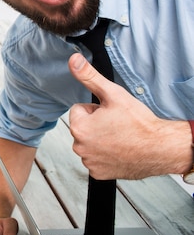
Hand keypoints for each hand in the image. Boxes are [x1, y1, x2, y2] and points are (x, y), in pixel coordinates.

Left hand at [67, 53, 190, 178]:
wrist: (161, 148)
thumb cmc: (139, 123)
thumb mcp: (112, 94)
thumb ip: (89, 76)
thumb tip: (73, 60)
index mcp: (79, 127)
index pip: (78, 110)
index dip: (95, 110)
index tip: (110, 114)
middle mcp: (79, 147)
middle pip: (83, 127)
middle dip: (96, 124)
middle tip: (117, 126)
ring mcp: (89, 162)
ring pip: (89, 143)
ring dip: (100, 139)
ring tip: (120, 138)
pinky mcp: (98, 174)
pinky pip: (96, 159)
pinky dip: (105, 155)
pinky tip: (120, 151)